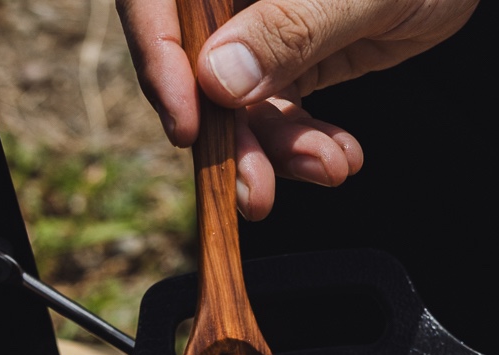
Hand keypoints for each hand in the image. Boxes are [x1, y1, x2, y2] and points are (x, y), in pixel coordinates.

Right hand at [118, 0, 478, 217]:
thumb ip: (288, 26)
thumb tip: (218, 80)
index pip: (157, 1)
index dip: (159, 60)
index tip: (186, 126)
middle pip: (193, 63)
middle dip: (227, 136)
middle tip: (254, 191)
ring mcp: (259, 20)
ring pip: (237, 98)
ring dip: (277, 149)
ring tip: (328, 167)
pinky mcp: (293, 52)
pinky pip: (279, 106)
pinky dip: (305, 143)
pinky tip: (340, 157)